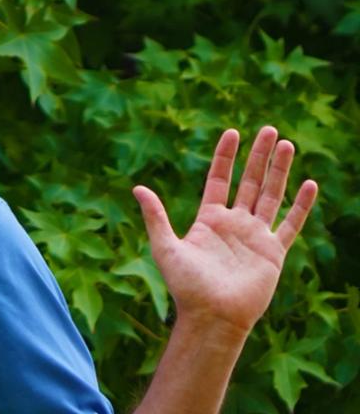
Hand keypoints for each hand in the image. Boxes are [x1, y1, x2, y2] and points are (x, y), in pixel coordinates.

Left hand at [132, 126, 317, 335]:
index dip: (226, 157)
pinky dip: (300, 205)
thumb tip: (137, 188)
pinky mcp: (273, 252)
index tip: (232, 132)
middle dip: (259, 156)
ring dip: (279, 171)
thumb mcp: (166, 247)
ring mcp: (255, 237)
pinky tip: (308, 184)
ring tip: (287, 145)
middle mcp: (234, 224)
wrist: (212, 317)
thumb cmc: (186, 286)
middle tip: (269, 130)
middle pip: (250, 182)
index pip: (219, 179)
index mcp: (209, 219)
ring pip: (271, 196)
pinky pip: (290, 224)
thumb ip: (155, 217)